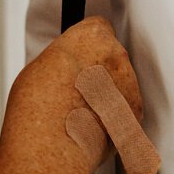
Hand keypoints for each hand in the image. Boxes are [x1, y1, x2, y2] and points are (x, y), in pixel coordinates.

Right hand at [12, 17, 143, 170]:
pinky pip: (124, 113)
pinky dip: (111, 120)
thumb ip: (64, 59)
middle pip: (112, 58)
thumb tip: (68, 69)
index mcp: (92, 37)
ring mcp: (129, 86)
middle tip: (74, 91)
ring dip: (106, 97)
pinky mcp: (134, 116)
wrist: (52, 144)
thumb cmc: (39, 108)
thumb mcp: (40, 66)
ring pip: (120, 87)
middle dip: (98, 73)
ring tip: (77, 115)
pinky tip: (88, 128)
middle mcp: (116, 57)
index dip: (87, 46)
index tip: (78, 58)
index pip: (99, 29)